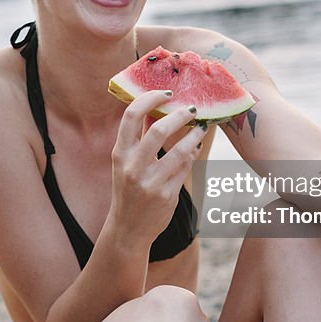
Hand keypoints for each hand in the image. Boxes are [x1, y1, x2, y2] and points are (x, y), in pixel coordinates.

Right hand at [109, 90, 207, 246]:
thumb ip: (139, 137)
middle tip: (191, 109)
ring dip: (194, 135)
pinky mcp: (167, 195)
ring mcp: (150, 183)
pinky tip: (195, 147)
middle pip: (159, 130)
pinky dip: (193, 154)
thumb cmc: (128, 189)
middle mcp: (133, 167)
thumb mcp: (126, 162)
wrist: (128, 228)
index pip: (131, 116)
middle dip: (180, 115)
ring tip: (201, 127)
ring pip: (180, 150)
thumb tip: (155, 108)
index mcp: (120, 153)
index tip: (166, 93)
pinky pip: (186, 167)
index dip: (150, 98)